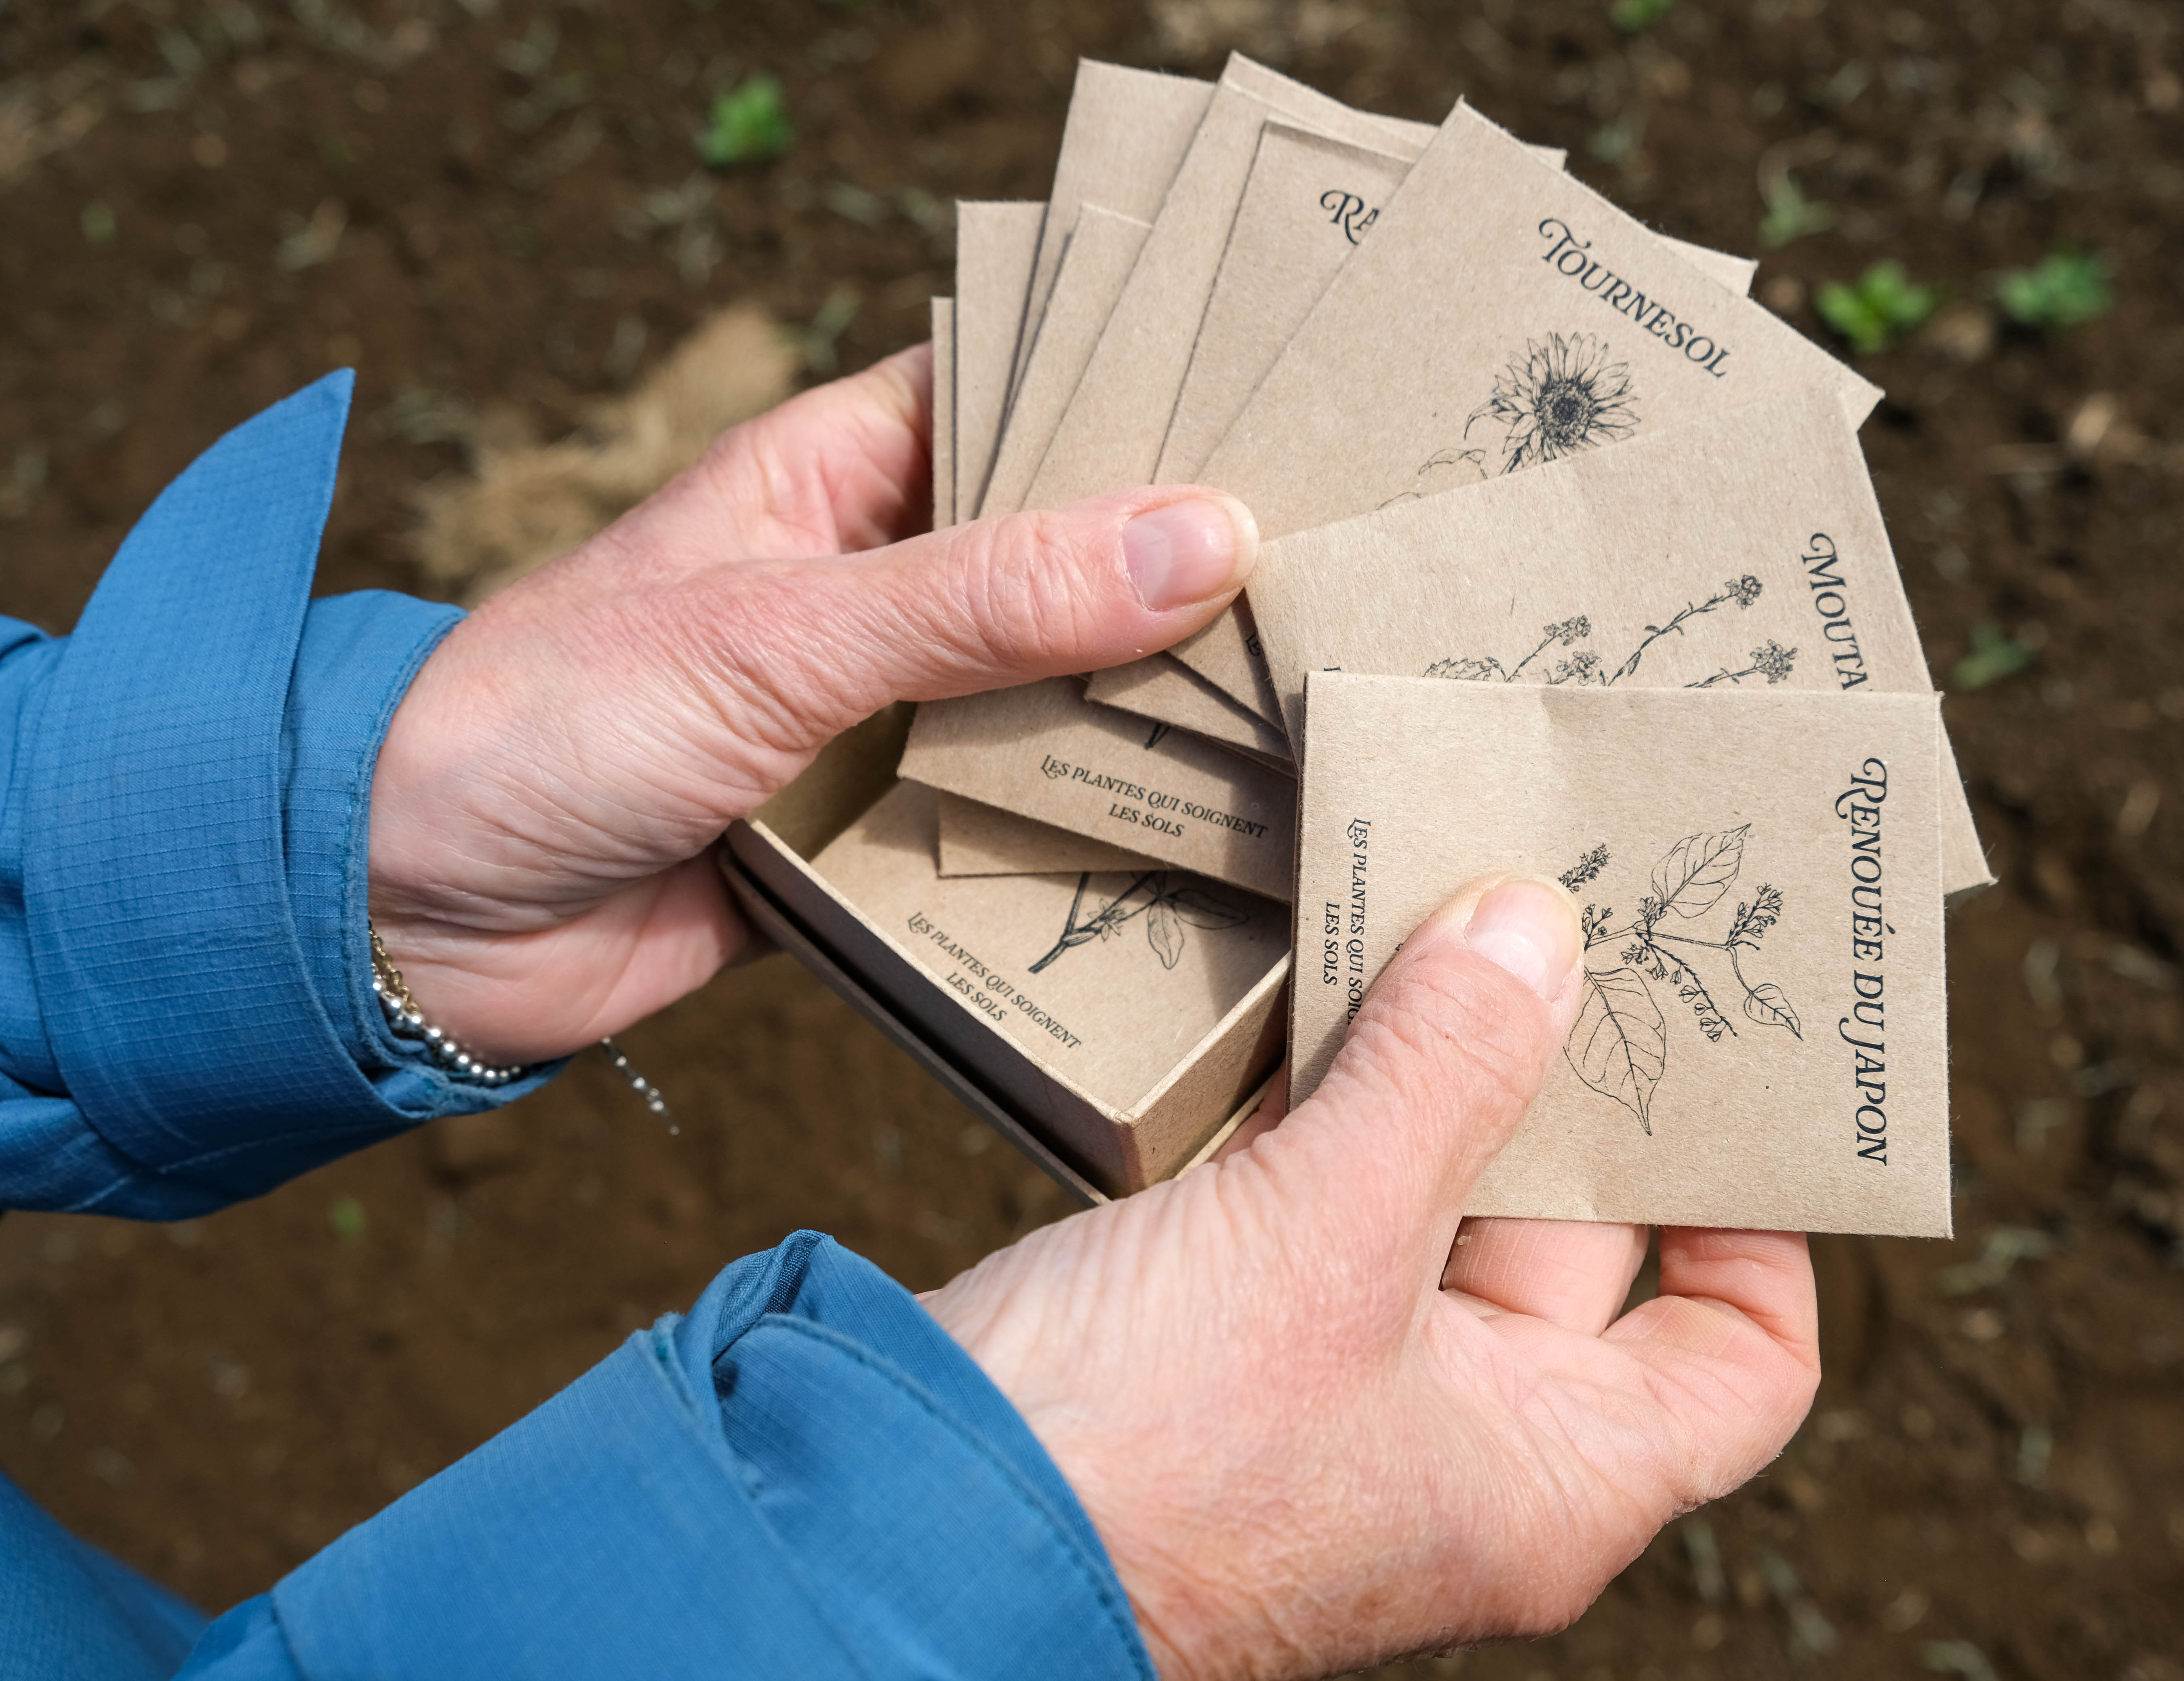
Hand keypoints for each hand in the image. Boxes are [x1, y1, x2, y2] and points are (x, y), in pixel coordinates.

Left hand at [365, 344, 1259, 1064]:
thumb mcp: (781, 635)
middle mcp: (873, 589)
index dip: (1156, 402)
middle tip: (1347, 586)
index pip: (1028, 399)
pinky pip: (1012, 823)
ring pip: (1054, 699)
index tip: (1299, 421)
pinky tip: (1201, 849)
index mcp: (839, 479)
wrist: (403, 918)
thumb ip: (990, 596)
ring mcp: (880, 714)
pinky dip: (1086, 839)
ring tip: (1313, 714)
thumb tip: (1205, 537)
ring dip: (1149, 719)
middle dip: (1184, 581)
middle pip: (1067, 560)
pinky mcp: (875, 834)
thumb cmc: (549, 723)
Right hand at [926, 878, 1819, 1678]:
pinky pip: (1319, 1204)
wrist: (906, 1531)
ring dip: (1437, 1074)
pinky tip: (1318, 987)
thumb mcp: (1327, 1241)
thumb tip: (1537, 933)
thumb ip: (1443, 1077)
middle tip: (1577, 930)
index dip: (1760, 1231)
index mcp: (1546, 1476)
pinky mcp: (1227, 1335)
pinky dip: (1329, 1101)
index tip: (1728, 1091)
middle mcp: (1458, 1444)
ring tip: (1449, 917)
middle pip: (1579, 1250)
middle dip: (1572, 1092)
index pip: (1736, 1363)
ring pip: (1433, 1207)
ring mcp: (1336, 1388)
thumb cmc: (1144, 1455)